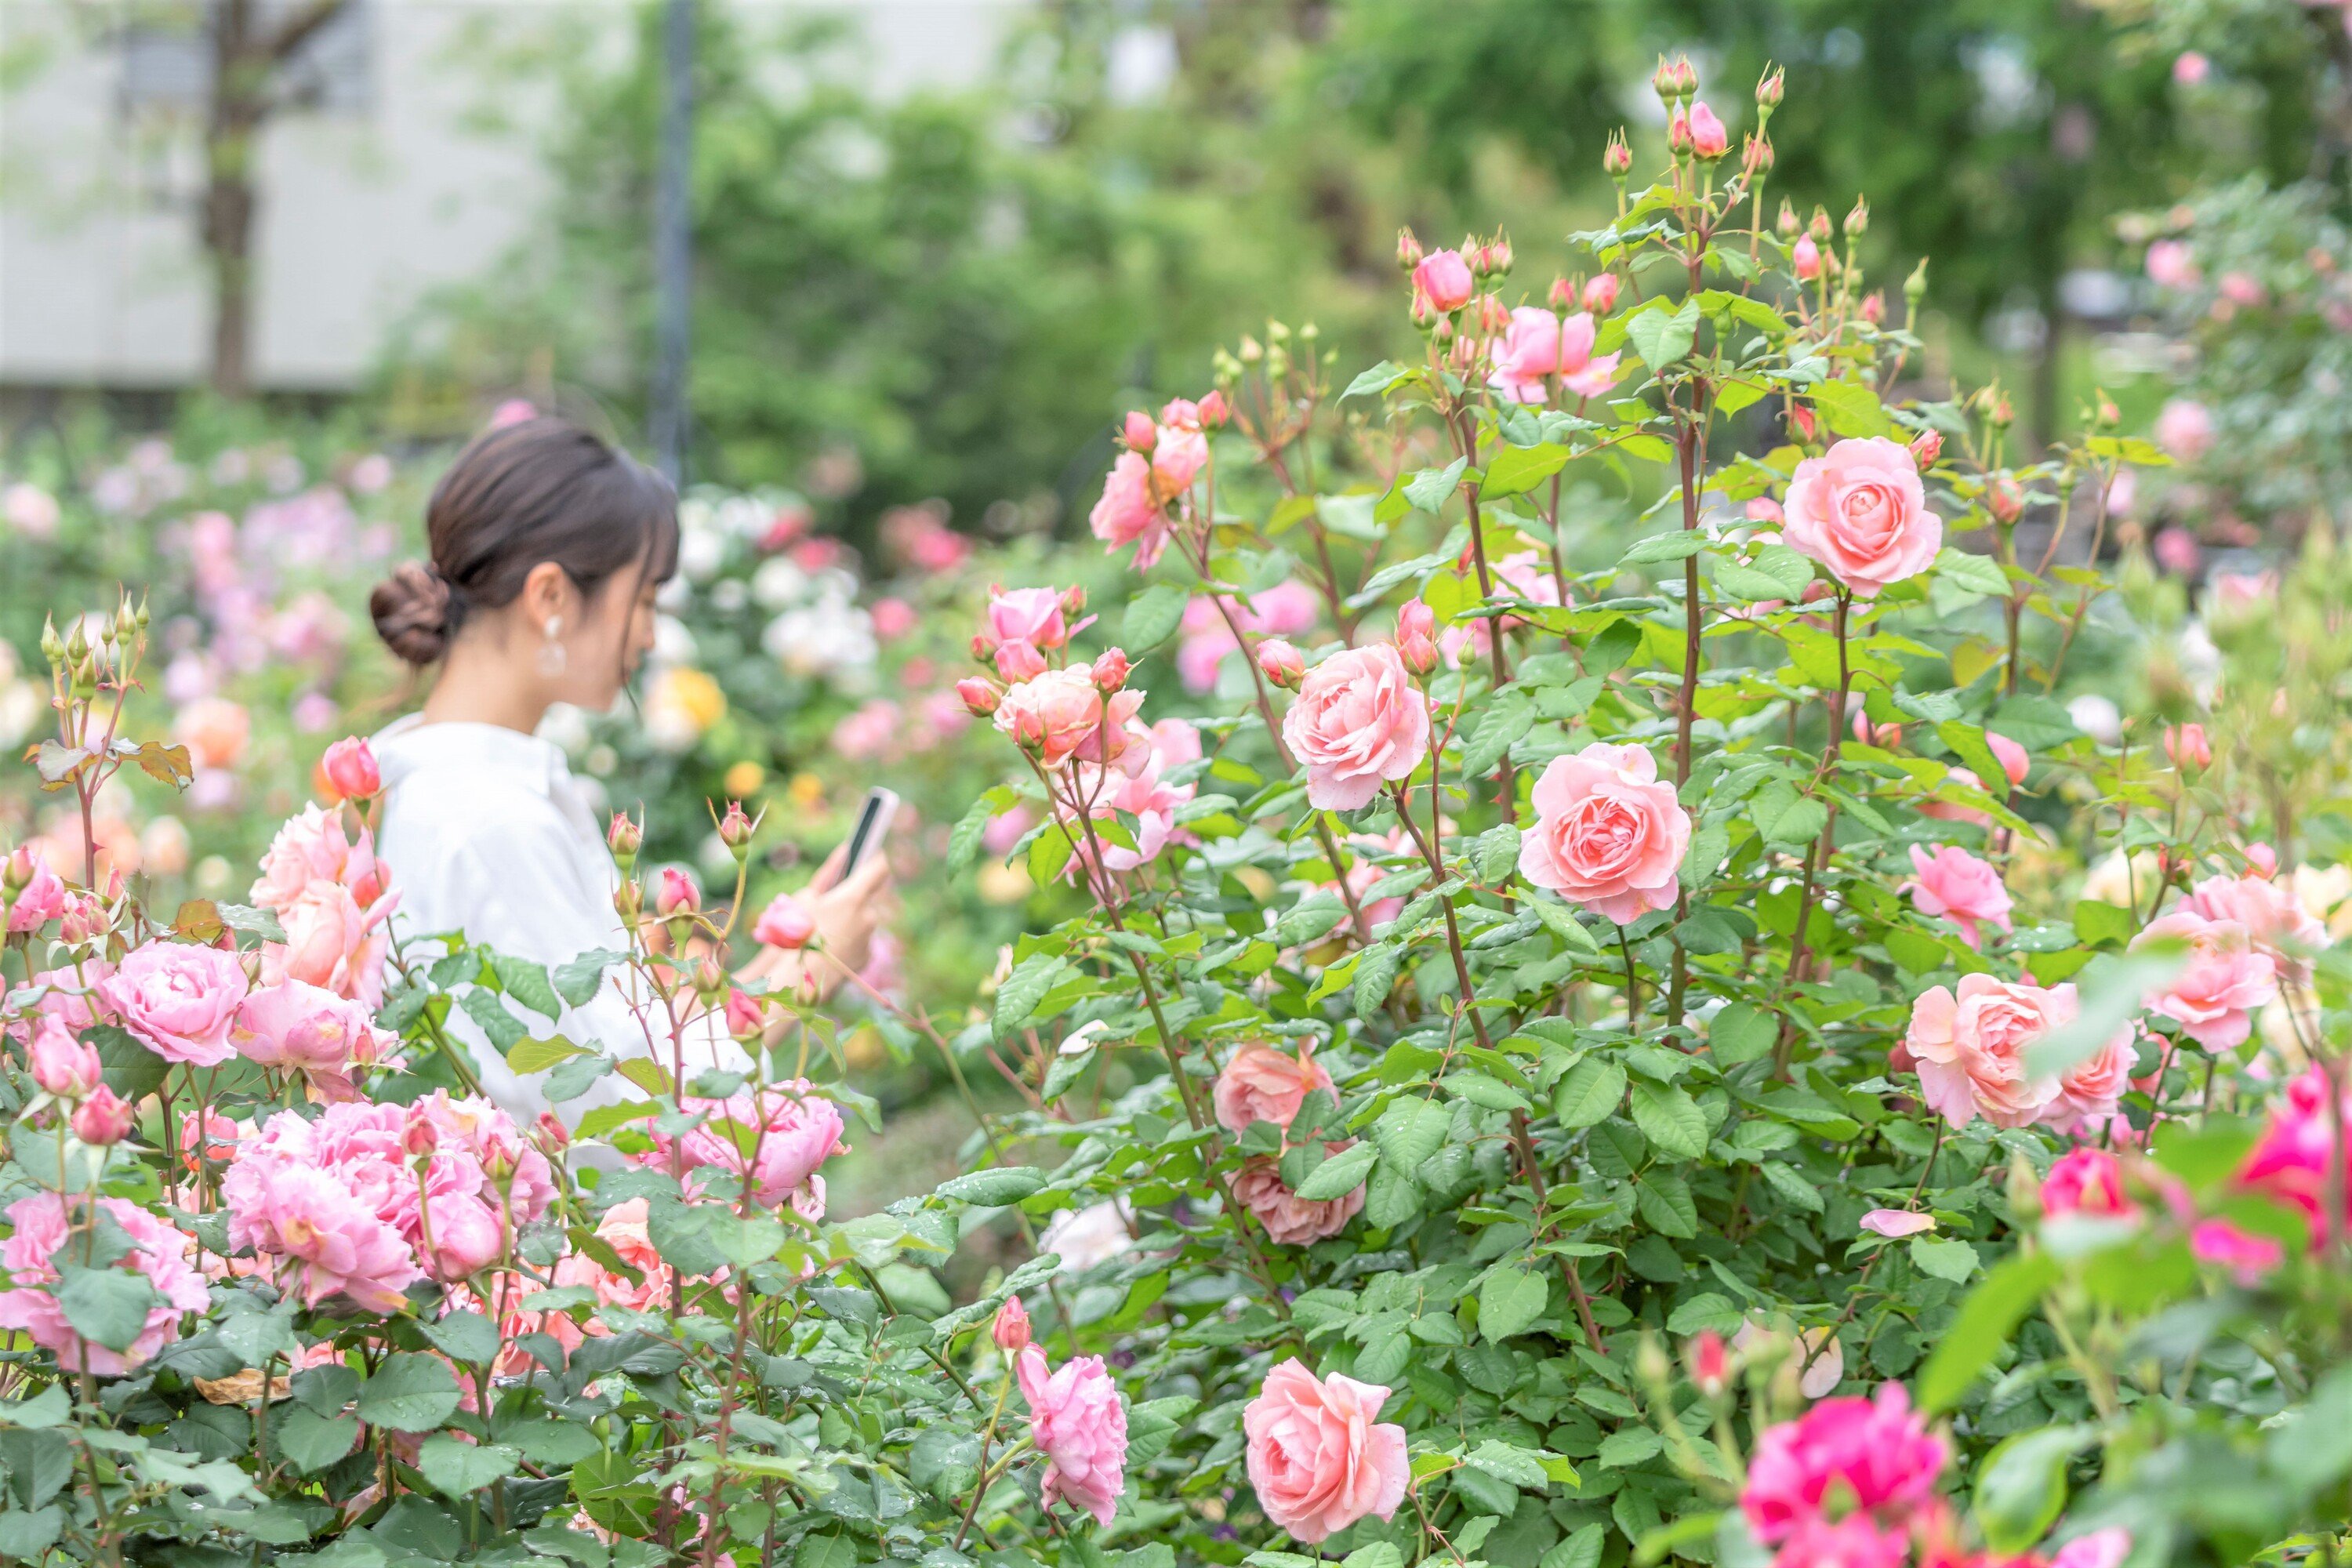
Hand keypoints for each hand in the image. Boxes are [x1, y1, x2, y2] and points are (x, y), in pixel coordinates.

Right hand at [798, 843, 894, 994]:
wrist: (802, 979)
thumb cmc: (797, 934)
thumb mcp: (804, 899)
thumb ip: (828, 874)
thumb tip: (845, 852)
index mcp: (854, 897)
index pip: (879, 868)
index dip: (876, 858)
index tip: (871, 853)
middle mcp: (868, 915)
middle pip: (867, 897)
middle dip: (853, 897)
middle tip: (832, 903)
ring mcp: (869, 937)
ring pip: (863, 920)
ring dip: (849, 920)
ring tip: (824, 930)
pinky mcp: (866, 956)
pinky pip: (860, 940)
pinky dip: (849, 939)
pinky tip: (829, 946)